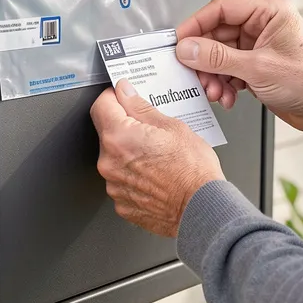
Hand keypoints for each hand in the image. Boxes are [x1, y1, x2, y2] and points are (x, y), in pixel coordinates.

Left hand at [90, 81, 224, 237]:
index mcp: (119, 138)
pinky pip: (122, 181)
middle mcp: (109, 163)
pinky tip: (155, 174)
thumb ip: (140, 107)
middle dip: (126, 127)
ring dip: (130, 153)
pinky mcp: (121, 203)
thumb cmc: (193, 171)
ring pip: (115, 158)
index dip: (114, 97)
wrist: (202, 209)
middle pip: (108, 133)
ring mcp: (114, 186)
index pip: (101, 105)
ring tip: (158, 157)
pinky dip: (134, 175)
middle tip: (153, 131)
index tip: (124, 98)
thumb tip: (125, 93)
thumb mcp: (172, 127)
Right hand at [176, 0, 302, 139]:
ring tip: (215, 91)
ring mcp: (259, 45)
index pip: (222, 9)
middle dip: (205, 59)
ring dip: (213, 76)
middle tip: (195, 74)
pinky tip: (227, 97)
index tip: (179, 41)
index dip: (196, 25)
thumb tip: (188, 49)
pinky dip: (224, 84)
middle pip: (217, 34)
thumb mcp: (258, 69)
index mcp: (269, 11)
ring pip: (220, 55)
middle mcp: (263, 24)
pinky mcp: (257, 65)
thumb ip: (218, 58)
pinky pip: (229, 69)